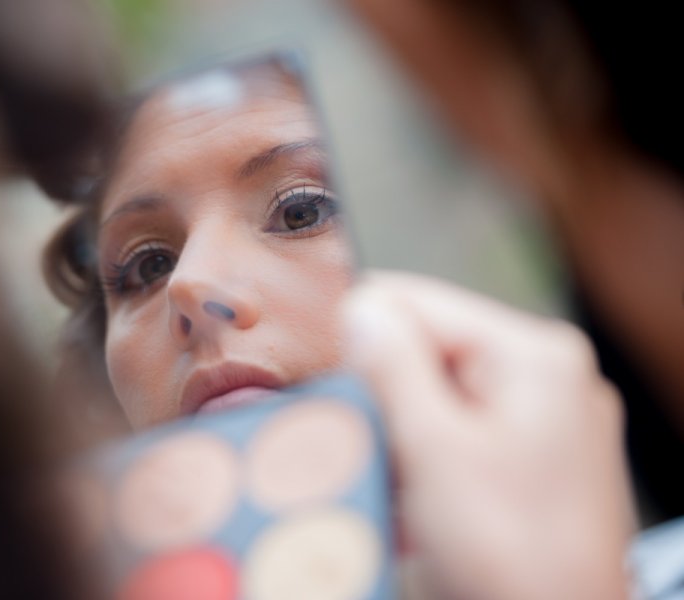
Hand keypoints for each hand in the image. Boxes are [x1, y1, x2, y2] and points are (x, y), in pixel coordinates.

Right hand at [342, 272, 633, 599]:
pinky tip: (414, 499)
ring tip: (394, 482)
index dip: (360, 332)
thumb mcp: (436, 451)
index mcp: (533, 356)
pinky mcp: (527, 457)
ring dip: (398, 434)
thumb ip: (394, 367)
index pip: (420, 302)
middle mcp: (545, 375)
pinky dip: (421, 459)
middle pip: (427, 351)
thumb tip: (359, 306)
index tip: (324, 375)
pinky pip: (454, 433)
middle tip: (365, 444)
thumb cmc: (513, 558)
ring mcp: (540, 418)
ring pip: (434, 395)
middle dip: (382, 396)